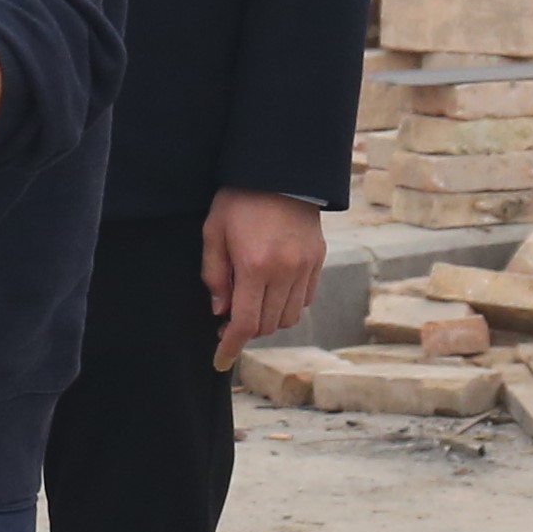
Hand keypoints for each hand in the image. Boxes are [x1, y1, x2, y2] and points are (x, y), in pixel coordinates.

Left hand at [203, 189, 327, 362]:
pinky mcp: (319, 261)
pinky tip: (273, 292)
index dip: (231, 345)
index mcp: (255, 266)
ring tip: (251, 304)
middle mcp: (285, 271)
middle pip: (269, 324)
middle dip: (247, 330)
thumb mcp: (213, 232)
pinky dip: (288, 305)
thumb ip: (214, 274)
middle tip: (228, 320)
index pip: (245, 322)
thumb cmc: (239, 199)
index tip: (221, 360)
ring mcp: (306, 267)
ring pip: (289, 317)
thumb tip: (220, 311)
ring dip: (269, 320)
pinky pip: (305, 300)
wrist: (279, 172)